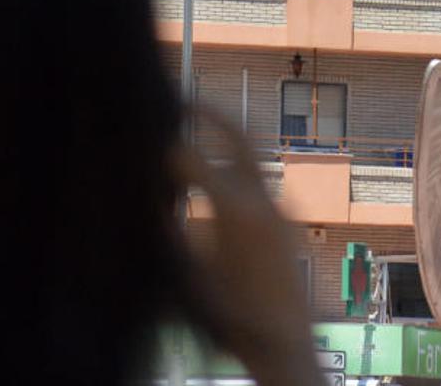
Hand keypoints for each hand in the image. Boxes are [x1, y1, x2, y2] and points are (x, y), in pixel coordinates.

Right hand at [172, 107, 323, 385]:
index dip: (166, 147)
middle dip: (213, 112)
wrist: (285, 341)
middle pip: (240, 135)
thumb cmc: (232, 316)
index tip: (150, 141)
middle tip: (187, 99)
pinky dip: (238, 170)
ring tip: (200, 131)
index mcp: (234, 211)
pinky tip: (220, 181)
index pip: (191, 158)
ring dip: (227, 141)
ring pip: (253, 158)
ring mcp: (283, 208)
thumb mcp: (188, 274)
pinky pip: (262, 182)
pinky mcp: (290, 221)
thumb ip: (169, 231)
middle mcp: (264, 200)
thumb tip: (155, 196)